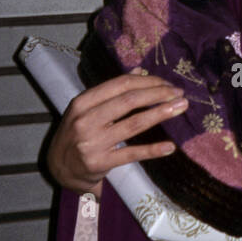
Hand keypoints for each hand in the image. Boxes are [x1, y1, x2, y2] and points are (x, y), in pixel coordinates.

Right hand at [46, 71, 188, 195]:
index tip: (168, 83)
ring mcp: (92, 142)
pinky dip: (153, 150)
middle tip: (179, 94)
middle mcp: (85, 120)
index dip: (148, 81)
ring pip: (133, 124)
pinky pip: (131, 154)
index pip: (121, 85)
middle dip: (158, 94)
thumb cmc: (77, 134)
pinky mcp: (100, 163)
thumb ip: (111, 91)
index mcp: (82, 102)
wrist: (60, 169)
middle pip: (129, 101)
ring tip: (181, 108)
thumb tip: (139, 71)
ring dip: (160, 114)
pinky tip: (170, 146)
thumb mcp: (86, 109)